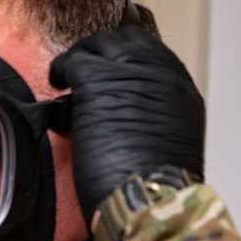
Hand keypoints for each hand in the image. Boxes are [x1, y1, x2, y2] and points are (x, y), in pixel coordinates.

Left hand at [49, 26, 204, 219]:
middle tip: (86, 69)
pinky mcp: (99, 81)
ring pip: (100, 43)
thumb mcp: (171, 146)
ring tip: (67, 76)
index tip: (111, 71)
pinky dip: (62, 69)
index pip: (155, 55)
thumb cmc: (156, 189)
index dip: (128, 60)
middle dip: (105, 51)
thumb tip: (131, 123)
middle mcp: (162, 74)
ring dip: (82, 58)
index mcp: (183, 91)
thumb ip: (156, 123)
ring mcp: (131, 72)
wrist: (150, 200)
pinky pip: (74, 60)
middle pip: (129, 40)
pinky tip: (57, 81)